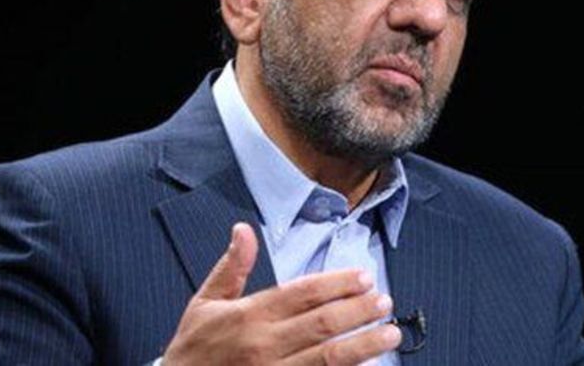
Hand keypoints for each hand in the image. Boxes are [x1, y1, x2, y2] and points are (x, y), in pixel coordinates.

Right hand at [162, 223, 401, 364]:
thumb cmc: (193, 349)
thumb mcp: (205, 303)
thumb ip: (231, 267)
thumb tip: (244, 229)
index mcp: (249, 315)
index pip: (303, 293)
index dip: (338, 284)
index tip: (364, 278)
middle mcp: (264, 344)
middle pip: (323, 324)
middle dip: (360, 311)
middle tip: (385, 302)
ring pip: (328, 358)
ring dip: (364, 344)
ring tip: (390, 333)